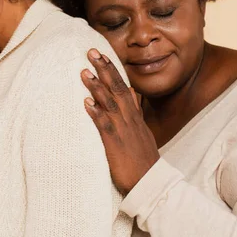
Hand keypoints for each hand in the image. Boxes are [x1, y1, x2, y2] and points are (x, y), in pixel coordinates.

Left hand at [81, 49, 159, 193]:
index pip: (124, 88)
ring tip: (84, 71)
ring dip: (97, 87)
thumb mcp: (142, 134)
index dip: (113, 71)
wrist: (152, 184)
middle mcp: (130, 120)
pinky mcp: (116, 145)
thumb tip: (131, 96)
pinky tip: (86, 102)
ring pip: (110, 104)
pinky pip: (105, 126)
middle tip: (92, 52)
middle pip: (117, 89)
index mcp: (135, 117)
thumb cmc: (143, 162)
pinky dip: (96, 113)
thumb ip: (135, 115)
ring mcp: (124, 131)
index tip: (103, 55)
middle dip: (105, 69)